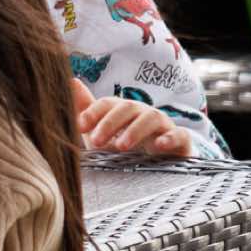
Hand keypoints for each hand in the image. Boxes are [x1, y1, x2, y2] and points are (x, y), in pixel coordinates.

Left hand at [75, 81, 192, 156]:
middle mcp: (143, 113)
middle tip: (96, 142)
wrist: (155, 169)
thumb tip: (70, 81)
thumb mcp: (99, 132)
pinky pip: (180, 134)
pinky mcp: (180, 141)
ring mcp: (163, 126)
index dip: (93, 112)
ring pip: (152, 117)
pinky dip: (170, 137)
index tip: (79, 126)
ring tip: (120, 146)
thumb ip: (85, 109)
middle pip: (128, 107)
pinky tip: (158, 146)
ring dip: (135, 130)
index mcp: (123, 111)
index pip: (108, 103)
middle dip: (110, 123)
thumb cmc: (123, 148)